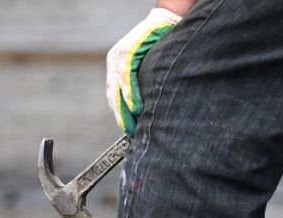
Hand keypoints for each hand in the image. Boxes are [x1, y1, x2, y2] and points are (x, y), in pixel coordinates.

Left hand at [105, 6, 182, 134]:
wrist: (169, 19)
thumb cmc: (163, 44)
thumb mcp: (148, 65)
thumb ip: (141, 82)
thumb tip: (143, 108)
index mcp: (116, 64)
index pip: (114, 95)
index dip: (121, 114)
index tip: (128, 130)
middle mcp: (114, 60)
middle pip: (113, 95)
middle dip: (122, 116)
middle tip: (131, 133)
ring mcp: (119, 55)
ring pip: (117, 89)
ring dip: (124, 110)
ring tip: (133, 126)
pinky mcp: (127, 51)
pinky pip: (125, 78)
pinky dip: (130, 94)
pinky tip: (136, 108)